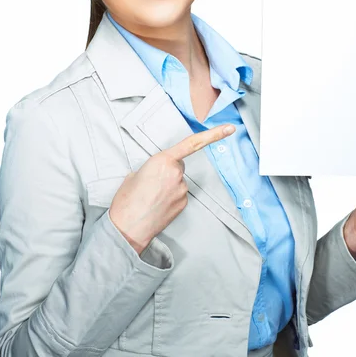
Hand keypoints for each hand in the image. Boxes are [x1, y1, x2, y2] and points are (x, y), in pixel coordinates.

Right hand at [109, 123, 235, 253]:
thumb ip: (151, 167)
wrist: (127, 227)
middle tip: (151, 184)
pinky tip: (157, 204)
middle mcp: (176, 173)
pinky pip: (179, 194)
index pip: (193, 143)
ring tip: (150, 197)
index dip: (214, 134)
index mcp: (162, 160)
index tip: (229, 129)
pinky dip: (170, 197)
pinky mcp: (184, 202)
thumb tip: (156, 173)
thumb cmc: (127, 201)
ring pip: (178, 181)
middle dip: (168, 171)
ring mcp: (182, 189)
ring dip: (168, 186)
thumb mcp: (134, 174)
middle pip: (179, 165)